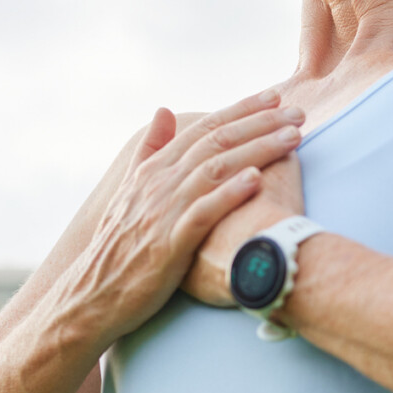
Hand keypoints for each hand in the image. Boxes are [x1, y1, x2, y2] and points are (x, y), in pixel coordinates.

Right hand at [44, 92, 302, 350]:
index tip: (275, 96)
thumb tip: (164, 110)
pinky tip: (256, 179)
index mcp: (154, 169)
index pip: (205, 128)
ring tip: (292, 137)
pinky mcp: (170, 244)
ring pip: (216, 169)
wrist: (93, 297)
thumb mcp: (130, 191)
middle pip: (217, 141)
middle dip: (260, 122)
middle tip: (298, 111)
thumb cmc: (119, 248)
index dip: (242, 109)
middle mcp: (160, 183)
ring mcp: (164, 212)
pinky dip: (230, 193)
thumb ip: (149, 150)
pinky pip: (203, 212)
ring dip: (257, 149)